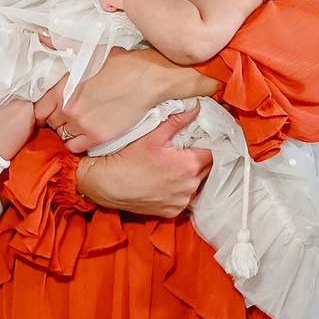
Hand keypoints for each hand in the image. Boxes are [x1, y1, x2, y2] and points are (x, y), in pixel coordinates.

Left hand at [34, 48, 204, 153]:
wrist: (148, 78)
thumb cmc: (121, 63)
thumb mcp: (89, 51)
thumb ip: (63, 46)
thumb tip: (43, 37)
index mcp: (63, 88)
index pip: (38, 109)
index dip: (43, 110)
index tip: (51, 109)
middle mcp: (68, 108)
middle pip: (50, 123)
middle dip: (56, 119)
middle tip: (68, 115)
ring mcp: (82, 123)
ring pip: (62, 135)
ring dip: (67, 131)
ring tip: (78, 123)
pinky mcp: (98, 136)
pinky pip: (75, 147)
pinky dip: (77, 143)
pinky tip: (84, 134)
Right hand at [73, 104, 211, 215]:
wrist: (105, 185)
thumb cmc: (126, 159)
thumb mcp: (152, 135)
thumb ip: (177, 120)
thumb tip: (196, 107)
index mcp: (189, 165)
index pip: (213, 151)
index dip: (207, 142)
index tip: (198, 138)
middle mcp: (190, 186)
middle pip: (206, 168)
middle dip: (198, 158)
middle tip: (182, 149)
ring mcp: (181, 201)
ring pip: (195, 184)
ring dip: (189, 175)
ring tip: (171, 166)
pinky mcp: (172, 211)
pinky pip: (183, 198)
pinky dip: (178, 190)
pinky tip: (164, 181)